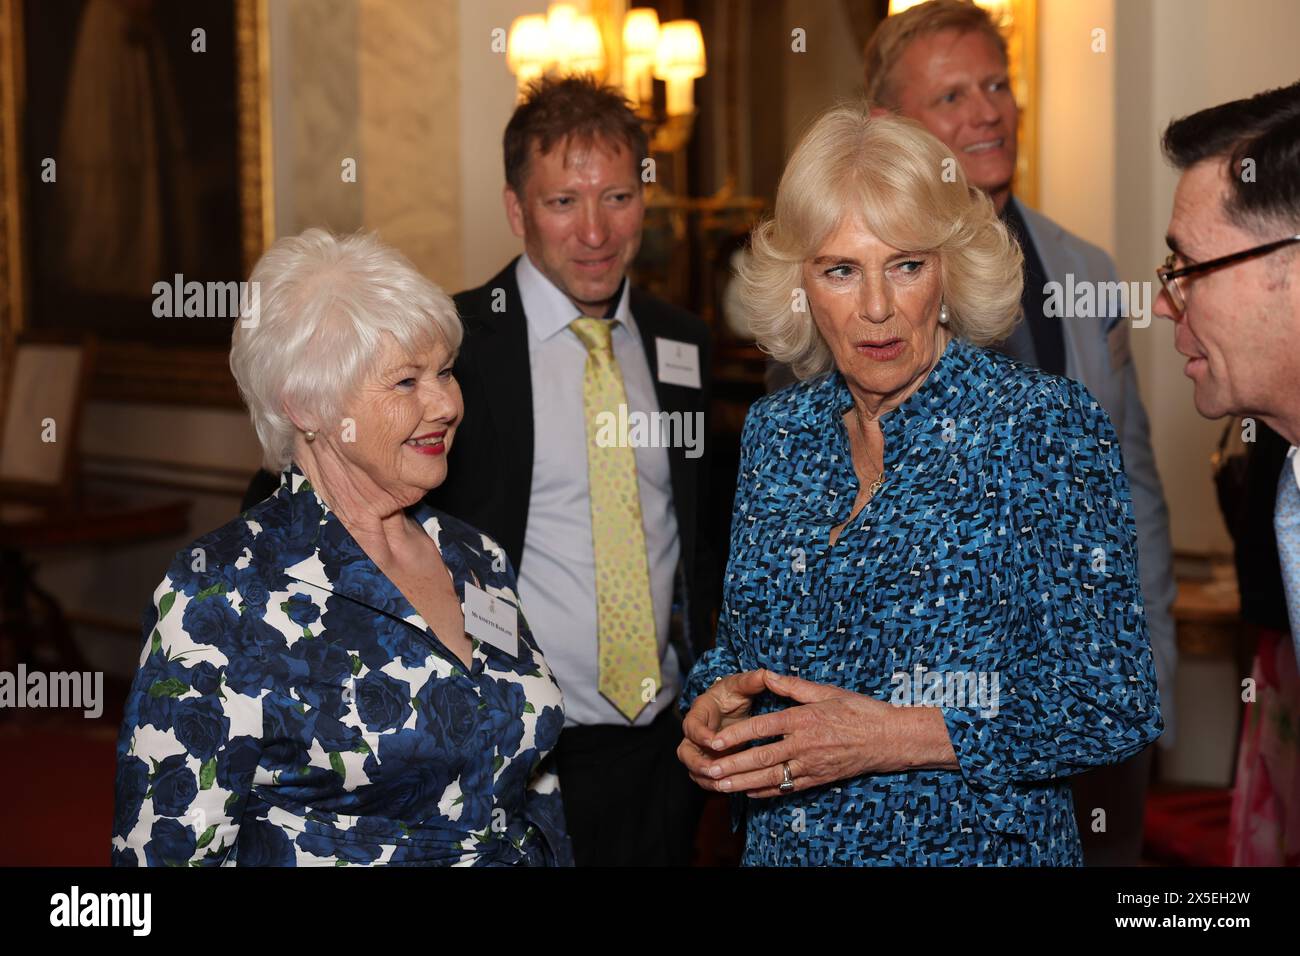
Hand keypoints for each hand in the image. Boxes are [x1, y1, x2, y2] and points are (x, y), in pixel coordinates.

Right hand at [677, 669, 769, 790]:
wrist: (732, 705)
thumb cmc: (734, 693)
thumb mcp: (742, 685)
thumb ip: (752, 681)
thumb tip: (766, 674)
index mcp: (700, 711)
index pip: (692, 724)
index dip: (700, 735)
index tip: (715, 742)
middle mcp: (695, 732)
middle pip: (685, 751)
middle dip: (697, 763)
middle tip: (713, 771)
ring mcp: (700, 749)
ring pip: (693, 768)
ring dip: (705, 778)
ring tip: (721, 785)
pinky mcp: (709, 760)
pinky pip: (705, 777)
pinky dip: (714, 785)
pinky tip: (729, 789)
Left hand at [692, 671, 955, 796]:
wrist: (888, 739)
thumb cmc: (858, 710)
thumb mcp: (825, 691)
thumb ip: (791, 686)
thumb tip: (766, 674)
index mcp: (803, 719)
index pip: (762, 728)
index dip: (736, 736)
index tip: (713, 741)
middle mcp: (804, 744)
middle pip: (761, 758)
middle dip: (731, 765)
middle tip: (707, 770)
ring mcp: (811, 765)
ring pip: (771, 778)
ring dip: (742, 783)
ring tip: (719, 786)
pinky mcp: (817, 779)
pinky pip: (787, 788)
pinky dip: (765, 792)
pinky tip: (747, 792)